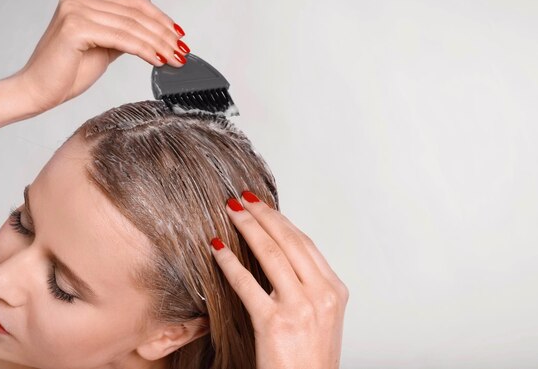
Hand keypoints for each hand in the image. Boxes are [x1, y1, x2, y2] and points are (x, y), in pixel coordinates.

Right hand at [14, 0, 188, 112]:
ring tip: (173, 58)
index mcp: (82, 2)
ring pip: (131, 26)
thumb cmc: (64, 74)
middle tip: (181, 50)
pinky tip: (156, 59)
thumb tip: (153, 37)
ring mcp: (75, 11)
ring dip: (158, 43)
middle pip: (134, 13)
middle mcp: (77, 1)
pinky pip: (121, 38)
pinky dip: (143, 49)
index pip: (132, 3)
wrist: (36, 92)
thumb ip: (123, 37)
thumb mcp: (103, 50)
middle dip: (163, 33)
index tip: (177, 35)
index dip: (159, 18)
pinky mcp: (75, 28)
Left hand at [211, 191, 348, 368]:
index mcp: (334, 290)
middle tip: (243, 198)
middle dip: (263, 215)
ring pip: (270, 254)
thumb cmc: (311, 359)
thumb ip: (306, 285)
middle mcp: (321, 294)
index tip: (263, 206)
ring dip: (247, 227)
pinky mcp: (275, 323)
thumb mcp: (320, 316)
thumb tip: (279, 255)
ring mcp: (300, 307)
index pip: (304, 243)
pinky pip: (247, 283)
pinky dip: (230, 261)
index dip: (280, 219)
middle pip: (288, 241)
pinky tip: (217, 248)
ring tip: (230, 212)